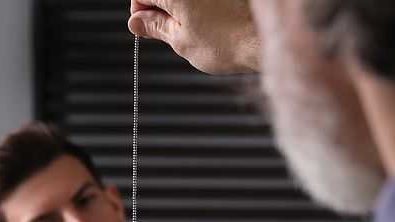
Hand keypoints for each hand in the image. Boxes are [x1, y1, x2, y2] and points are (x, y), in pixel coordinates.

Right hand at [128, 0, 259, 74]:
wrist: (258, 42)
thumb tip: (136, 23)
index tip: (144, 28)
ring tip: (189, 34)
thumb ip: (155, 28)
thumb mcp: (180, 41)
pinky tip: (203, 27)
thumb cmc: (225, 44)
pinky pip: (195, 1)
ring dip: (176, 12)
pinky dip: (193, 10)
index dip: (139, 13)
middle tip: (166, 34)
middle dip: (157, 12)